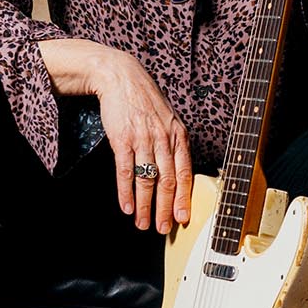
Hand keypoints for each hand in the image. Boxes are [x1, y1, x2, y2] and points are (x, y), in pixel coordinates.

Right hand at [87, 48, 194, 231]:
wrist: (122, 78)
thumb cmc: (145, 101)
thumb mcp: (168, 120)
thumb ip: (174, 145)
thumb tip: (177, 174)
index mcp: (178, 136)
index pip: (185, 173)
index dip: (183, 198)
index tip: (182, 219)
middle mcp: (163, 139)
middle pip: (167, 181)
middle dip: (165, 209)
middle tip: (162, 229)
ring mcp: (143, 139)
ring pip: (147, 180)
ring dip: (145, 206)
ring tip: (142, 223)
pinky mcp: (122, 139)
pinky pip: (126, 171)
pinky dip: (126, 191)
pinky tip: (127, 206)